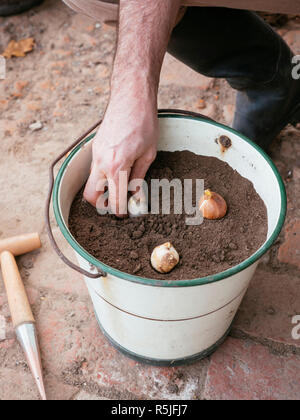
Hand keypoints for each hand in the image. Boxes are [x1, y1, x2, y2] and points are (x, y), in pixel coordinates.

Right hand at [83, 96, 157, 215]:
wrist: (131, 97)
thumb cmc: (143, 123)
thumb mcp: (148, 154)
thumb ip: (139, 178)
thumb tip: (135, 195)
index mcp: (117, 168)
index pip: (114, 201)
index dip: (120, 212)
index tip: (126, 214)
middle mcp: (100, 164)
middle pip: (90, 197)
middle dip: (101, 205)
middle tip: (117, 204)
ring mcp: (95, 155)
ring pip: (90, 183)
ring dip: (101, 190)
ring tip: (118, 188)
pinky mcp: (94, 148)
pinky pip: (94, 169)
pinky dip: (102, 176)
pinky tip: (117, 170)